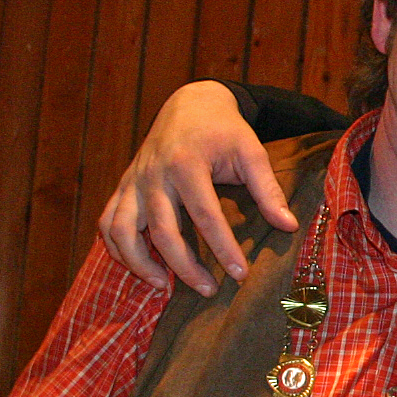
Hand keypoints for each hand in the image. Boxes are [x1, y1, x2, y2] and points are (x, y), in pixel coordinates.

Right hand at [98, 81, 293, 296]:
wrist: (190, 105)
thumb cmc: (224, 131)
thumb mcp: (252, 152)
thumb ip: (268, 190)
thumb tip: (289, 226)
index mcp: (187, 163)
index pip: (205, 215)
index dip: (222, 247)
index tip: (239, 275)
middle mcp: (153, 174)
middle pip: (162, 230)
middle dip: (183, 266)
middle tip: (209, 291)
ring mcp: (133, 181)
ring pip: (121, 230)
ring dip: (138, 262)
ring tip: (163, 287)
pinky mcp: (123, 187)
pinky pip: (107, 223)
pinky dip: (116, 249)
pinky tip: (140, 267)